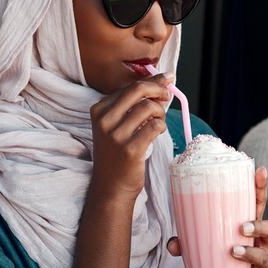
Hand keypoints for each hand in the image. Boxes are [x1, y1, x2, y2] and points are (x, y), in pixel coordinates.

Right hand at [87, 73, 172, 205]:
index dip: (152, 81)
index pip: (129, 86)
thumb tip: (163, 81)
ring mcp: (116, 135)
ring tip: (158, 123)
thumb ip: (135, 103)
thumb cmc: (118, 153)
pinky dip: (161, 127)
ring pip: (149, 107)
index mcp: (99, 110)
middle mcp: (104, 120)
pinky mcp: (130, 149)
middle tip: (168, 96)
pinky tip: (157, 133)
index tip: (166, 80)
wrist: (111, 186)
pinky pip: (155, 126)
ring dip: (160, 113)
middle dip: (159, 88)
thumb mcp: (117, 125)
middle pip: (138, 89)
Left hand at [167, 166, 267, 267]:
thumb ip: (187, 241)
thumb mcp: (202, 243)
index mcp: (249, 225)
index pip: (258, 203)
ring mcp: (261, 262)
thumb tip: (173, 244)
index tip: (260, 171)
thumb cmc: (218, 256)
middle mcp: (260, 242)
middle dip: (261, 226)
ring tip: (233, 252)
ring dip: (250, 253)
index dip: (261, 187)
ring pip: (266, 256)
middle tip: (241, 228)